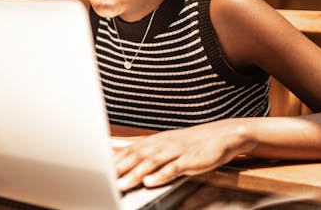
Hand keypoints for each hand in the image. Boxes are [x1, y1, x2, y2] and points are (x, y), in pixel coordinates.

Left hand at [114, 120, 253, 190]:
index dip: (114, 161)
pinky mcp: (190, 160)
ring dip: (135, 174)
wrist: (221, 135)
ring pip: (152, 163)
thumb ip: (144, 150)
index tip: (99, 170)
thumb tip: (119, 150)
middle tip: (104, 179)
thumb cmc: (190, 143)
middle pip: (137, 156)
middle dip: (120, 169)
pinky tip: (151, 182)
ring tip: (122, 184)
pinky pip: (174, 168)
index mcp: (155, 141)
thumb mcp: (165, 144)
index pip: (130, 150)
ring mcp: (176, 151)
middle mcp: (162, 144)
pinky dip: (162, 175)